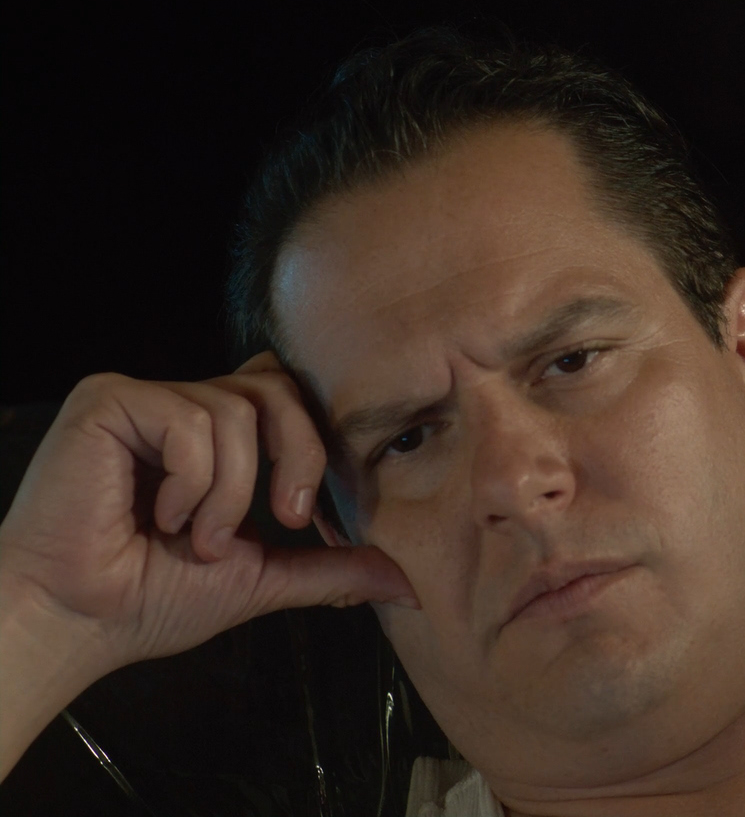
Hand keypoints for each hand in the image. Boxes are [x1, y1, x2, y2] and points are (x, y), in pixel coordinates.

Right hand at [0, 354, 415, 776]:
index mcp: (218, 438)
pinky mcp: (109, 401)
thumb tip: (407, 585)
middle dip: (300, 456)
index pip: (291, 394)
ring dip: (231, 493)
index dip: (314, 443)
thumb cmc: (150, 600)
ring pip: (239, 410)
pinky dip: (192, 481)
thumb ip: (332, 568)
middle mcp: (184, 406)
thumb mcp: (262, 578)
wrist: (75, 621)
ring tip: (193, 539)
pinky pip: (191, 420)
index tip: (310, 517)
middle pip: (280, 386)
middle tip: (285, 520)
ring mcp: (146, 399)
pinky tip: (158, 517)